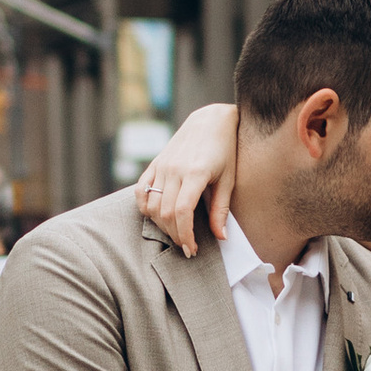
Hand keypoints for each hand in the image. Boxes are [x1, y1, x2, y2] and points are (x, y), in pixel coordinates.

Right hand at [134, 100, 236, 256]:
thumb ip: (221, 209)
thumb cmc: (225, 150)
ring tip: (176, 232)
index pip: (182, 212)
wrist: (210, 121)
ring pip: (152, 205)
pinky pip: (141, 190)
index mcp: (195, 173)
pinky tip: (157, 216)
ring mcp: (162, 166)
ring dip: (161, 224)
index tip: (192, 249)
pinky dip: (145, 207)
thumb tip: (221, 237)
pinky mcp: (155, 164)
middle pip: (165, 213)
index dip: (185, 235)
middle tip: (187, 245)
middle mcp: (174, 170)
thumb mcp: (229, 179)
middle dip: (175, 234)